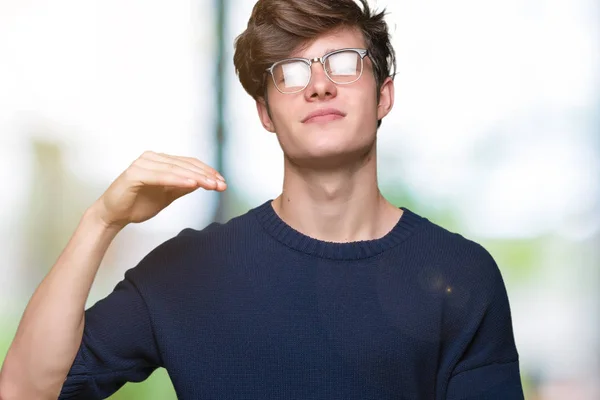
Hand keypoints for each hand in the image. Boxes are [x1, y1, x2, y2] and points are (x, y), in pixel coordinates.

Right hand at [92, 151, 225, 228]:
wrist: (114, 215)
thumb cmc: (138, 204)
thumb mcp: (167, 196)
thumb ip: (182, 187)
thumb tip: (203, 181)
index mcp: (160, 161)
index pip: (189, 164)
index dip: (207, 172)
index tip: (222, 182)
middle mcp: (152, 158)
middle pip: (185, 165)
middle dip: (206, 175)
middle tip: (221, 184)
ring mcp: (143, 164)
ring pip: (175, 169)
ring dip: (196, 176)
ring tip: (211, 184)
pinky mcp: (134, 173)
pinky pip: (161, 176)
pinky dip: (178, 179)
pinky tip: (192, 183)